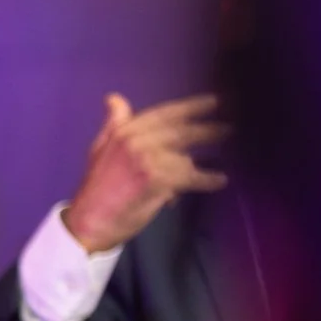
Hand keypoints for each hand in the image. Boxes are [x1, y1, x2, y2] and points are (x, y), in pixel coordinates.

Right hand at [61, 93, 227, 254]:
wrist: (89, 222)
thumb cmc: (96, 190)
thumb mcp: (99, 149)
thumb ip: (113, 124)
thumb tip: (114, 98)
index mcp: (124, 132)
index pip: (164, 114)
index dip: (191, 107)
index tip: (213, 101)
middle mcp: (137, 141)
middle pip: (181, 131)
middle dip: (208, 130)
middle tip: (231, 128)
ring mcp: (148, 160)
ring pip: (186, 157)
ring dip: (200, 165)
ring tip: (223, 166)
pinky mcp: (158, 181)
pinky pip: (190, 177)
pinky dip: (207, 179)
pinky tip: (219, 180)